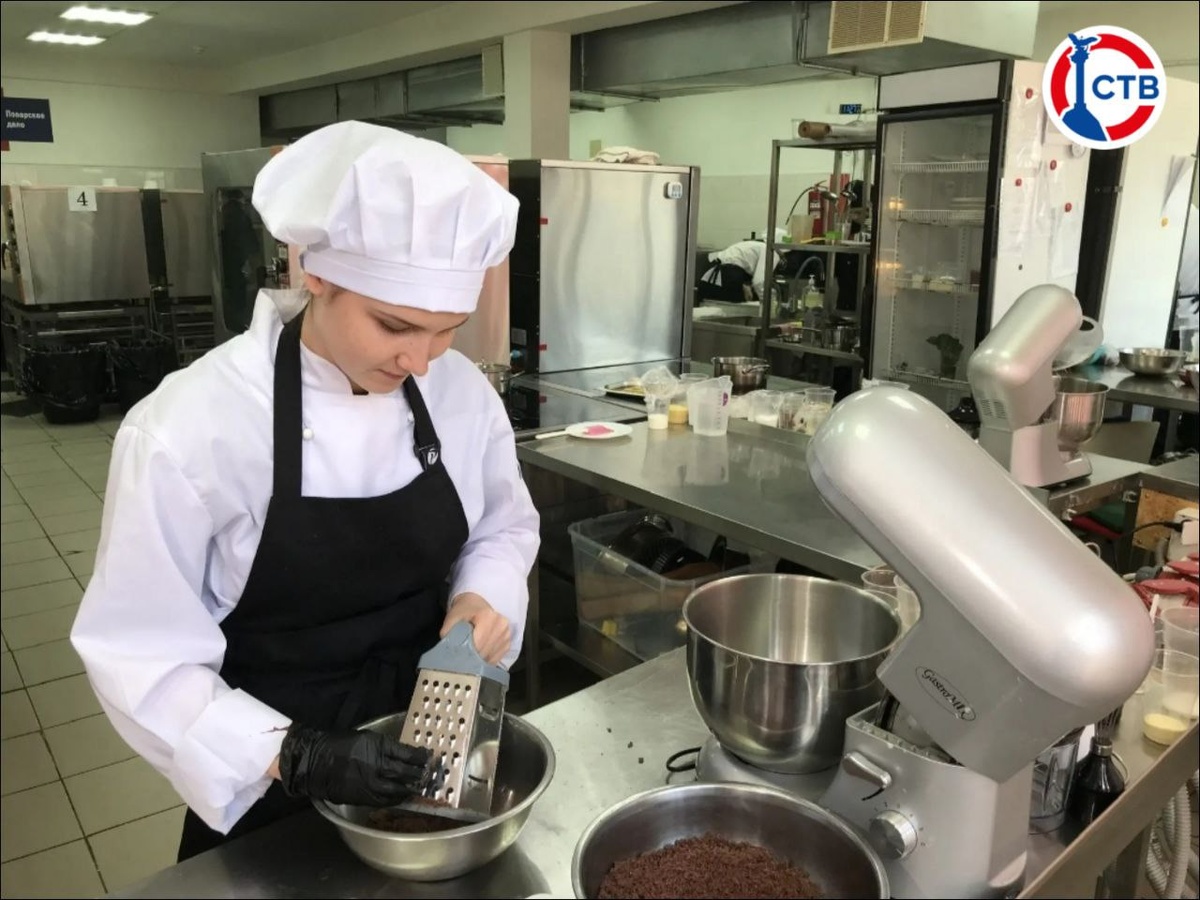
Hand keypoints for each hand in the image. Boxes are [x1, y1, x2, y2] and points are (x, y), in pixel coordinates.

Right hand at [277, 723, 431, 806]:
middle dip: (420, 775)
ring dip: (410, 789)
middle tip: (429, 775)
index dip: (421, 757)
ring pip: (397, 789)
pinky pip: (385, 800)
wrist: (316, 761)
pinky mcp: (363, 797)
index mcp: (378, 747)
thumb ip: (386, 747)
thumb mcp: (366, 738)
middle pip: (406, 773)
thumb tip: (404, 755)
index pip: (407, 754)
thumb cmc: (340, 744)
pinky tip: (402, 797)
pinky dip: (396, 799)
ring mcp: (370, 784)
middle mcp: (377, 766)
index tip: (429, 758)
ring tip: (418, 787)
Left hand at [442, 593, 510, 664]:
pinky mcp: (508, 640)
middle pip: (486, 652)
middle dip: (473, 660)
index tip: (458, 659)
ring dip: (480, 662)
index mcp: (487, 616)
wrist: (475, 603)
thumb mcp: (451, 619)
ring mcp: (507, 632)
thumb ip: (448, 634)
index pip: (479, 644)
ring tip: (470, 658)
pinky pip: (497, 657)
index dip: (467, 655)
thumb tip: (448, 651)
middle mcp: (501, 624)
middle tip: (462, 660)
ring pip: (492, 657)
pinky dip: (487, 660)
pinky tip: (479, 657)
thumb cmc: (462, 611)